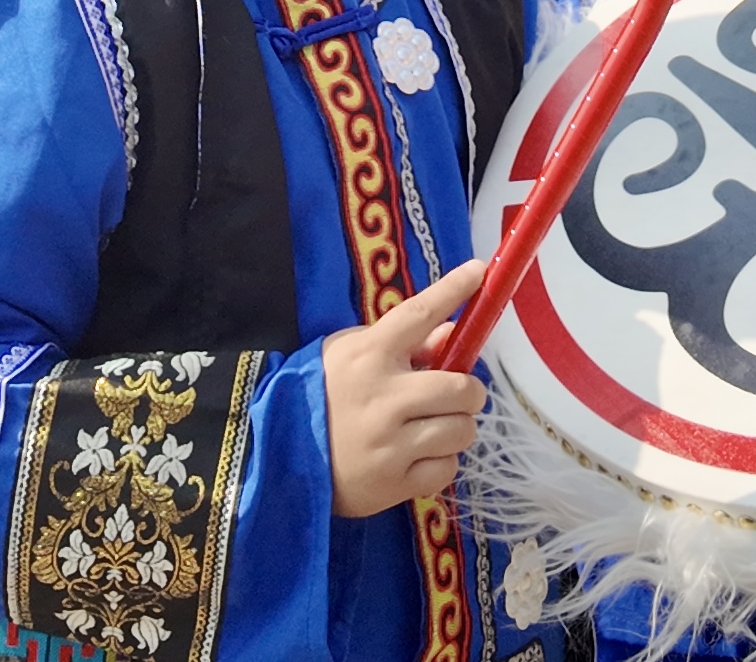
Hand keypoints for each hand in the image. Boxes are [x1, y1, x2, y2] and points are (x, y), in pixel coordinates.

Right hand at [323, 260, 488, 517]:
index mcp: (368, 356)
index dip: (453, 291)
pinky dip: (441, 462)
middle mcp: (383, 398)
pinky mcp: (393, 483)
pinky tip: (419, 457)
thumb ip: (402, 344)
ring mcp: (389, 444)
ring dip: (456, 427)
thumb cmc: (317, 396)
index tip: (479, 272)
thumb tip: (453, 335)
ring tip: (434, 429)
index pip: (419, 314)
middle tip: (456, 396)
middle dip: (469, 392)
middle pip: (461, 388)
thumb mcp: (348, 355)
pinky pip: (447, 469)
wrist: (276, 459)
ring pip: (461, 431)